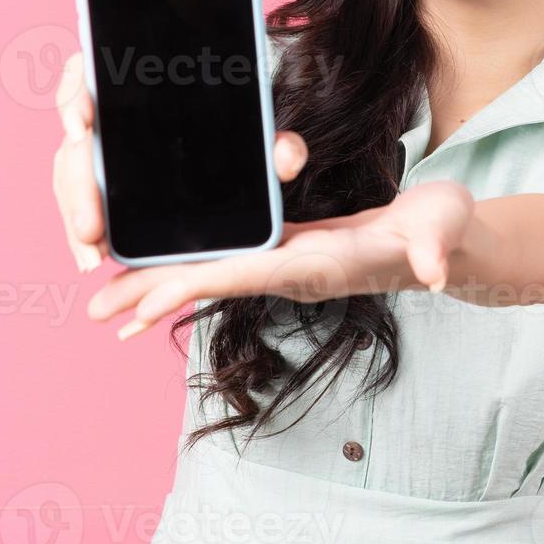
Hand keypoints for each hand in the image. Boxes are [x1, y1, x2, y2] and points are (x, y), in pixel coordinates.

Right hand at [50, 51, 309, 272]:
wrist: (224, 141)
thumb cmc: (235, 128)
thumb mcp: (261, 136)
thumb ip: (279, 144)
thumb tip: (288, 160)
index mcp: (130, 82)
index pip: (84, 74)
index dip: (73, 96)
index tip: (81, 126)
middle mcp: (104, 112)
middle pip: (73, 142)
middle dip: (77, 189)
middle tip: (92, 230)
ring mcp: (96, 148)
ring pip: (70, 179)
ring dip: (74, 217)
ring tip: (92, 256)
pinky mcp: (97, 180)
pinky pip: (80, 201)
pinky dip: (82, 229)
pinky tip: (93, 254)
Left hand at [86, 179, 475, 340]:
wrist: (447, 243)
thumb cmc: (444, 232)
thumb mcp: (442, 230)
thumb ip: (435, 248)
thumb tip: (435, 270)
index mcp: (319, 266)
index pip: (246, 277)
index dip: (195, 286)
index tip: (144, 302)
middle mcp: (294, 272)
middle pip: (213, 284)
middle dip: (155, 297)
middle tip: (96, 312)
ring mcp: (288, 263)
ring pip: (213, 275)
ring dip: (160, 286)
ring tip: (107, 299)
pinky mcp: (288, 248)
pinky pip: (228, 259)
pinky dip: (189, 265)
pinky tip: (160, 268)